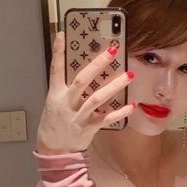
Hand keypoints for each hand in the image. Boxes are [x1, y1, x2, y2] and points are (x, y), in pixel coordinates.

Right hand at [36, 31, 135, 154]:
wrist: (53, 151)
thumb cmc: (54, 123)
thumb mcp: (54, 102)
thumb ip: (66, 87)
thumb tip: (85, 70)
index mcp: (55, 94)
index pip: (55, 69)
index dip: (58, 52)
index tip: (63, 35)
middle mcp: (66, 103)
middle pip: (82, 80)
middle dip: (97, 65)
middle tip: (112, 50)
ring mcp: (78, 116)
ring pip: (97, 98)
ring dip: (114, 86)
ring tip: (129, 75)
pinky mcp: (89, 128)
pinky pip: (107, 119)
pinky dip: (120, 112)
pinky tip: (132, 105)